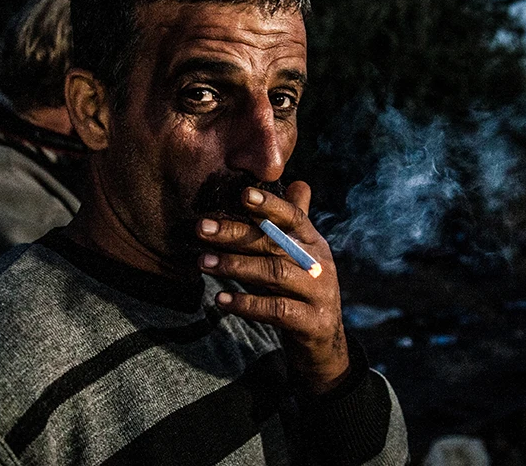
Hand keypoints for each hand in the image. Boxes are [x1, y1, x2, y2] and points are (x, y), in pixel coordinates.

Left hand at [196, 181, 348, 393]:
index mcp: (314, 243)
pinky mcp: (311, 322)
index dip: (270, 204)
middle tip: (201, 227)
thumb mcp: (301, 256)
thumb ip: (293, 224)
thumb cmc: (303, 292)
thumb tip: (298, 182)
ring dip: (235, 266)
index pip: (293, 217)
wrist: (324, 343)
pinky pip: (276, 310)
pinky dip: (246, 304)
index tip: (241, 194)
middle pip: (276, 243)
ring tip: (202, 262)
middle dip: (236, 233)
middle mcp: (319, 264)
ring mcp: (318, 293)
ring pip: (274, 273)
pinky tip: (220, 300)